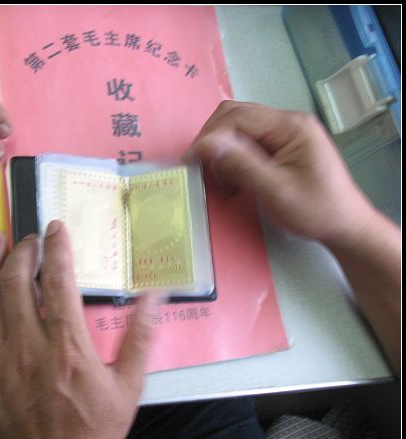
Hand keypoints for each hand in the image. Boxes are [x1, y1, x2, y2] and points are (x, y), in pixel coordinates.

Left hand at [0, 221, 156, 438]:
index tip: (55, 229)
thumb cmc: (91, 432)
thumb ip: (140, 337)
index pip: (59, 281)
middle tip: (28, 239)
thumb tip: (154, 298)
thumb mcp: (128, 386)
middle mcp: (28, 349)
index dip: (57, 247)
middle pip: (16, 282)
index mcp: (67, 348)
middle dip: (22, 251)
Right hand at [184, 101, 374, 246]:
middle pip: (235, 116)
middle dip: (213, 141)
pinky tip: (234, 180)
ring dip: (222, 151)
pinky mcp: (281, 146)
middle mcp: (287, 122)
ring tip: (222, 179)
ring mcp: (284, 132)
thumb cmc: (315, 211)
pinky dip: (232, 158)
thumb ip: (241, 164)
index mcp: (290, 126)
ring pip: (238, 129)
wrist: (345, 226)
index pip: (238, 117)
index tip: (190, 162)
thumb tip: (207, 144)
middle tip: (202, 170)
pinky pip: (247, 142)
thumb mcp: (276, 191)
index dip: (210, 137)